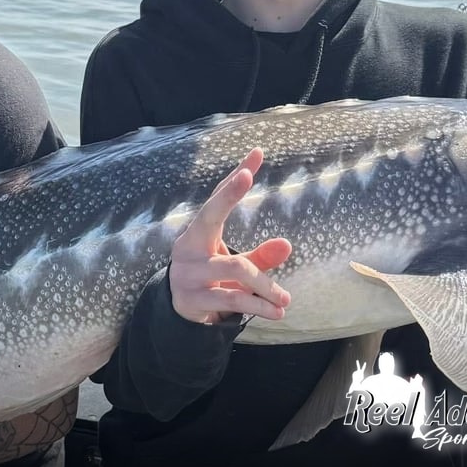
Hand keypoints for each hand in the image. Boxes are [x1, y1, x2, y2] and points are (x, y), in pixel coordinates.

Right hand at [169, 148, 291, 323]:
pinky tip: (277, 311)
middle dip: (227, 193)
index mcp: (199, 232)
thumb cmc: (211, 277)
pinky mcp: (194, 298)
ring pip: (236, 267)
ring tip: (285, 299)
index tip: (256, 154)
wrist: (179, 311)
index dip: (235, 179)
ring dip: (265, 285)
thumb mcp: (236, 265)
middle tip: (247, 176)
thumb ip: (260, 255)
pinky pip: (232, 298)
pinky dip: (258, 305)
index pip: (217, 199)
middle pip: (209, 215)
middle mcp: (189, 246)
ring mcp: (189, 271)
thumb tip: (287, 244)